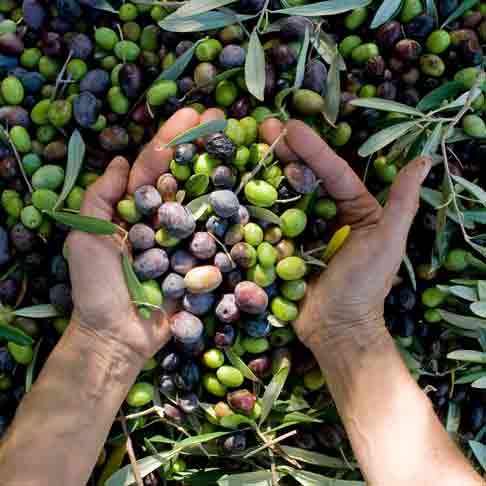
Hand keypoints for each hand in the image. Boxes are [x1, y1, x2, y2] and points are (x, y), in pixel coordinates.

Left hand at [67, 108, 224, 360]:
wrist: (119, 337)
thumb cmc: (98, 288)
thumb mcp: (85, 238)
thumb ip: (100, 198)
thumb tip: (119, 161)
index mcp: (133, 210)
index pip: (154, 166)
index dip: (172, 139)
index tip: (194, 114)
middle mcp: (161, 219)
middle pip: (184, 176)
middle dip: (202, 146)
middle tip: (225, 118)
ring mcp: (183, 239)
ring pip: (204, 201)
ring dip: (221, 173)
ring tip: (242, 146)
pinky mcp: (200, 261)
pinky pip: (218, 236)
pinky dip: (232, 216)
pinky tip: (249, 193)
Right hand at [260, 119, 430, 350]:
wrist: (335, 327)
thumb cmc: (365, 286)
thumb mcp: (388, 241)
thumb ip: (401, 203)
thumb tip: (423, 161)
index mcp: (355, 208)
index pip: (332, 172)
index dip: (313, 149)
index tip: (290, 127)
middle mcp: (328, 214)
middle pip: (305, 177)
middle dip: (286, 151)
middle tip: (264, 126)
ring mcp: (303, 230)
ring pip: (285, 194)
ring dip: (268, 170)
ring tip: (249, 146)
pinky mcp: (283, 246)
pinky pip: (270, 221)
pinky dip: (257, 203)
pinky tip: (241, 183)